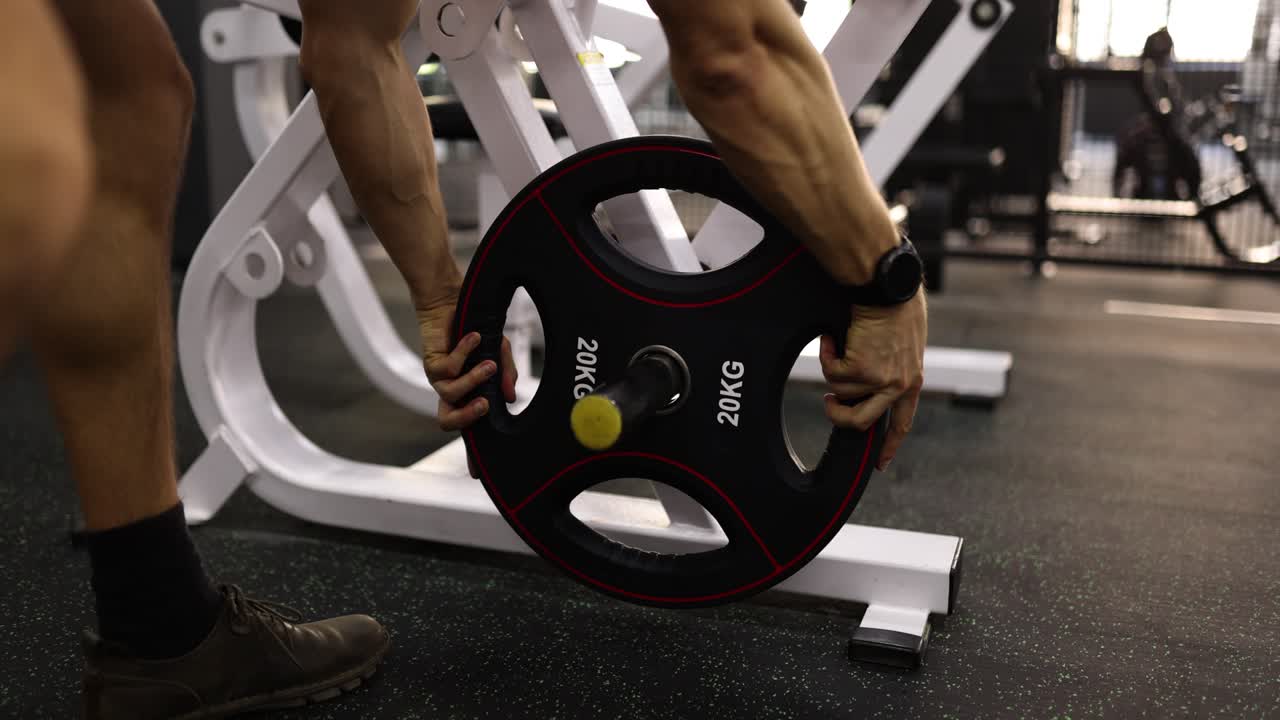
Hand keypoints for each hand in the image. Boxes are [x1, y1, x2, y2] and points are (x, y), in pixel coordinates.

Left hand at [417, 301, 517, 432]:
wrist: (452, 303)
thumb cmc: (475, 329)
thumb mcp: (499, 352)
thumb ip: (507, 374)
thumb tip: (510, 397)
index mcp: (465, 391)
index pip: (464, 420)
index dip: (475, 421)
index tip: (496, 408)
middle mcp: (450, 388)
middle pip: (447, 420)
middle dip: (466, 417)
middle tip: (485, 405)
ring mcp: (438, 377)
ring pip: (451, 394)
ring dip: (473, 379)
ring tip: (490, 365)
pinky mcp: (431, 362)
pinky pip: (449, 367)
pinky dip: (464, 353)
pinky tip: (475, 338)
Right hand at [818, 291, 926, 470]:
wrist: (887, 288)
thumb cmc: (897, 306)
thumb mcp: (904, 344)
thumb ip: (894, 366)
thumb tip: (871, 381)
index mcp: (912, 382)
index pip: (901, 423)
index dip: (888, 446)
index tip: (880, 463)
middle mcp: (898, 386)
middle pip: (862, 422)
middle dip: (839, 416)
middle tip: (829, 404)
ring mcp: (879, 380)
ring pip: (840, 392)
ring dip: (833, 369)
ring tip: (838, 345)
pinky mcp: (860, 369)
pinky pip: (830, 372)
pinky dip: (827, 353)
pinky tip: (834, 338)